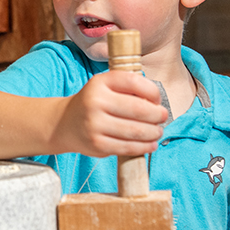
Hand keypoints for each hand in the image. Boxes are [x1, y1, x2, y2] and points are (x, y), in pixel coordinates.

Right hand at [53, 71, 167, 157]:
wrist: (66, 123)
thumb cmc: (94, 103)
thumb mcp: (105, 86)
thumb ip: (128, 88)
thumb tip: (157, 103)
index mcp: (100, 82)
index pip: (135, 82)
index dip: (153, 92)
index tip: (157, 100)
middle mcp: (95, 102)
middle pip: (139, 109)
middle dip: (158, 115)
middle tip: (163, 117)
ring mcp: (95, 124)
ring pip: (136, 131)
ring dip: (154, 132)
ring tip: (158, 131)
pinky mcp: (97, 144)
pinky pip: (128, 147)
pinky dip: (144, 147)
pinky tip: (150, 144)